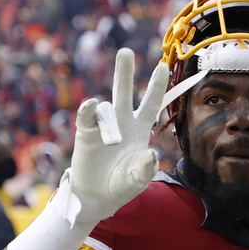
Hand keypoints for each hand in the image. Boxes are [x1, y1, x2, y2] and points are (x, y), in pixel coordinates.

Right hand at [64, 49, 169, 224]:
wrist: (96, 197)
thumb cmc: (121, 187)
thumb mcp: (137, 181)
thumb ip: (145, 169)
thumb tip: (150, 154)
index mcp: (140, 130)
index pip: (151, 103)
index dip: (157, 86)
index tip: (163, 66)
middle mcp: (122, 123)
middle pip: (124, 91)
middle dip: (123, 71)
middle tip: (125, 51)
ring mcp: (103, 126)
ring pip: (106, 108)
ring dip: (110, 123)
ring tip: (112, 142)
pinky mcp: (85, 132)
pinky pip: (87, 116)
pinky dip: (89, 109)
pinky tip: (91, 107)